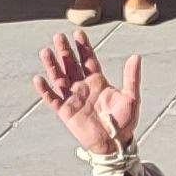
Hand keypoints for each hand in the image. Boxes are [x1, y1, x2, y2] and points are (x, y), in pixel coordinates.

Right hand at [35, 32, 143, 156]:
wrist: (115, 143)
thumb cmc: (125, 121)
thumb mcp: (131, 97)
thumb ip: (131, 78)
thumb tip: (136, 56)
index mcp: (98, 81)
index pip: (88, 59)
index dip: (83, 46)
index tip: (77, 33)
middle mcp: (83, 86)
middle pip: (71, 65)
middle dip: (65, 51)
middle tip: (58, 35)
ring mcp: (73, 98)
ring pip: (59, 78)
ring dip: (52, 66)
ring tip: (45, 51)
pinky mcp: (65, 112)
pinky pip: (52, 99)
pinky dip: (45, 90)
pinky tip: (39, 78)